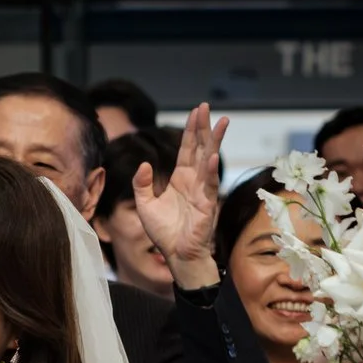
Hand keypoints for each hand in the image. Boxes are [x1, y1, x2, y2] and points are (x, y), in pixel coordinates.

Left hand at [131, 102, 229, 288]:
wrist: (175, 255)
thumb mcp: (145, 205)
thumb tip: (143, 164)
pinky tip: (214, 156)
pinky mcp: (207, 205)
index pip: (187, 149)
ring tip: (221, 123)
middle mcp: (194, 181)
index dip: (191, 130)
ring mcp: (203, 191)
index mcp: (181, 178)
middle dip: (204, 127)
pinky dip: (212, 171)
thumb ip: (141, 184)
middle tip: (206, 107)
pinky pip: (210, 185)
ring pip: (209, 161)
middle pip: (201, 148)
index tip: (195, 112)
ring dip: (215, 142)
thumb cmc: (164, 233)